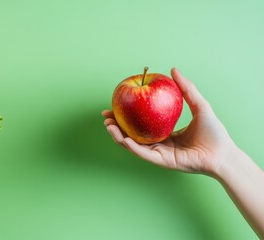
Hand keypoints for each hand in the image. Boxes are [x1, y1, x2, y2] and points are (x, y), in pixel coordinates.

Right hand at [103, 68, 235, 175]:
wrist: (223, 153)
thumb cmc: (214, 132)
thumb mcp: (199, 105)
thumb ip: (186, 88)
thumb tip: (173, 69)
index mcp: (164, 133)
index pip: (141, 124)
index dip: (127, 115)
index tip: (116, 105)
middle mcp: (159, 144)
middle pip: (132, 135)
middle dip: (116, 127)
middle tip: (106, 117)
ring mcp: (159, 154)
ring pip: (133, 145)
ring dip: (118, 136)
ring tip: (108, 125)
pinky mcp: (162, 162)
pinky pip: (143, 153)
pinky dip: (131, 146)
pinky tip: (122, 137)